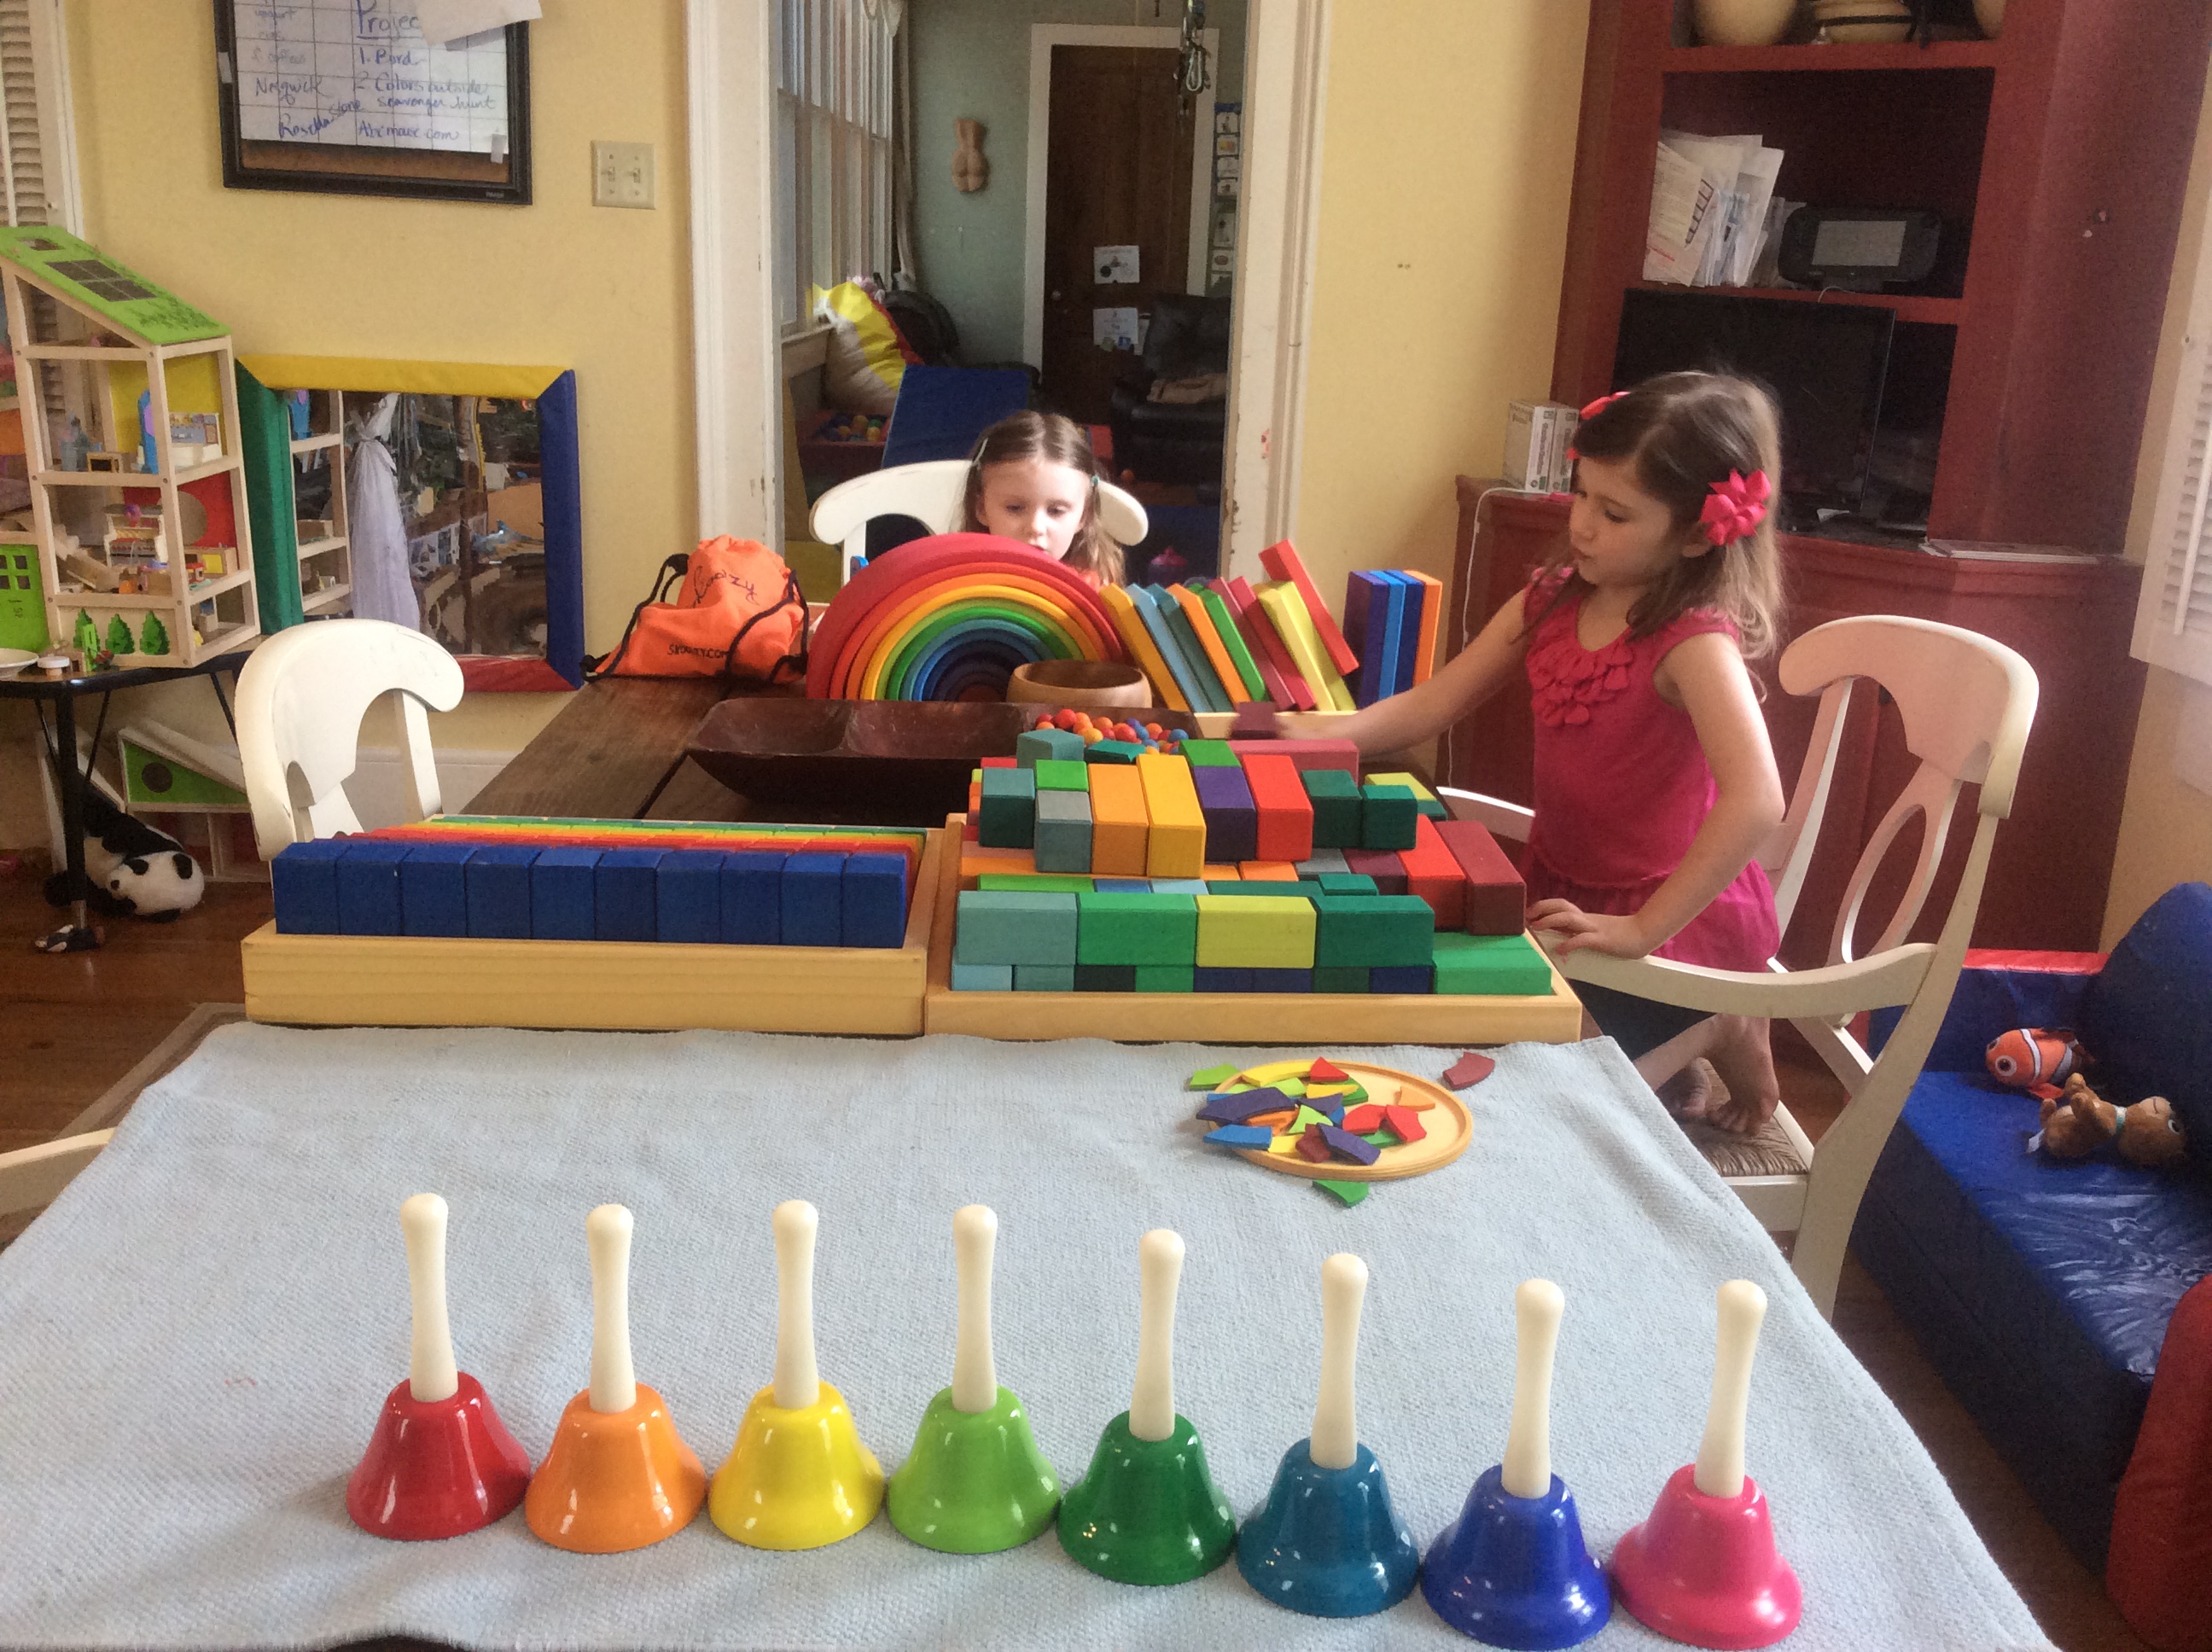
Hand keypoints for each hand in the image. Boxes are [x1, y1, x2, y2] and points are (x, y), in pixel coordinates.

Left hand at [1525, 899, 1653, 958]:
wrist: (1644, 934)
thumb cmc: (1620, 935)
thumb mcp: (1595, 931)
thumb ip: (1579, 931)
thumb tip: (1560, 936)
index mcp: (1585, 918)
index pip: (1562, 905)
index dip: (1544, 906)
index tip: (1528, 913)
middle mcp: (1587, 920)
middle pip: (1562, 906)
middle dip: (1542, 908)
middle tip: (1526, 915)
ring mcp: (1594, 928)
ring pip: (1569, 919)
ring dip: (1550, 921)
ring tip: (1536, 927)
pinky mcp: (1602, 940)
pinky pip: (1583, 939)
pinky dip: (1569, 944)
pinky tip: (1560, 950)